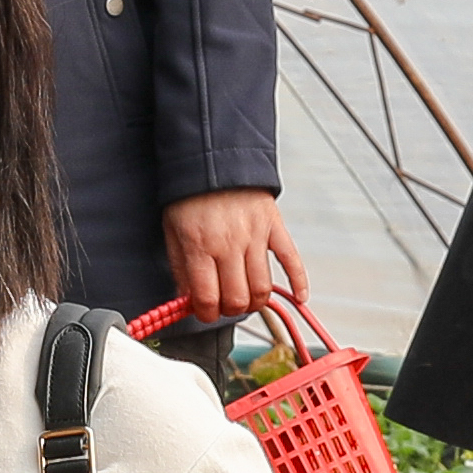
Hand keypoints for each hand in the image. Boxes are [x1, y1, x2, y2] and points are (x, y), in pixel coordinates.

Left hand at [160, 192, 290, 320]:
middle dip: (229, 310)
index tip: (205, 312)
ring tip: (247, 298)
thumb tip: (186, 300)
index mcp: (200, 245)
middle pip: (237, 299)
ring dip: (255, 302)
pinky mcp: (274, 227)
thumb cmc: (191, 196)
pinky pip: (291, 260)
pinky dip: (298, 282)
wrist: (214, 158)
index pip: (207, 299)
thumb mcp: (172, 232)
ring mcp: (255, 236)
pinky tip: (299, 296)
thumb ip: (180, 268)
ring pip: (263, 288)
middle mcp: (229, 243)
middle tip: (224, 305)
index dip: (206, 314)